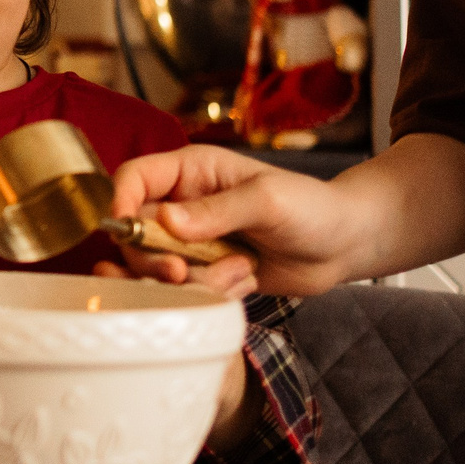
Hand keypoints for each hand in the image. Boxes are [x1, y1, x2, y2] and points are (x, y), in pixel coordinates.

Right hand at [107, 144, 367, 295]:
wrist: (344, 245)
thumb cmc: (312, 207)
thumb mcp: (267, 200)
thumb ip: (216, 210)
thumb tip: (163, 220)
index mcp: (191, 171)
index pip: (133, 178)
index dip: (120, 202)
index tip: (124, 231)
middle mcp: (185, 204)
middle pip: (135, 232)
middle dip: (154, 257)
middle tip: (182, 271)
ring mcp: (195, 241)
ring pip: (159, 267)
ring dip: (194, 279)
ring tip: (238, 272)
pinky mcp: (208, 271)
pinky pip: (188, 289)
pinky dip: (212, 292)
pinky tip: (246, 279)